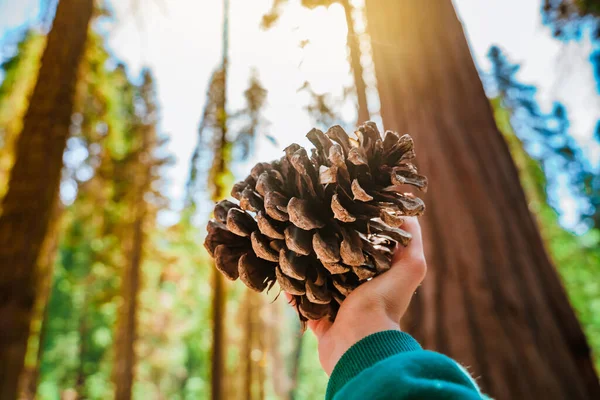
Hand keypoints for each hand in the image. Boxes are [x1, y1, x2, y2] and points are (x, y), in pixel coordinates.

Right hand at [301, 217, 426, 374]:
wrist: (359, 342)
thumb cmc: (384, 302)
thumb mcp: (411, 266)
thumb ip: (412, 239)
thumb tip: (406, 212)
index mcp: (377, 278)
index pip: (364, 250)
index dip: (353, 234)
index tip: (339, 215)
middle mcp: (359, 292)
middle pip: (339, 265)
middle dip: (325, 250)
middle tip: (310, 230)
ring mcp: (338, 307)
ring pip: (318, 283)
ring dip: (306, 270)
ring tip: (292, 250)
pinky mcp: (320, 321)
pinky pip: (303, 304)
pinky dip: (293, 292)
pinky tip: (284, 277)